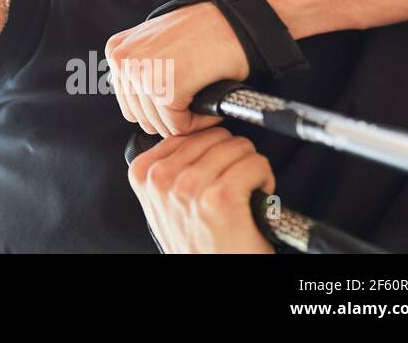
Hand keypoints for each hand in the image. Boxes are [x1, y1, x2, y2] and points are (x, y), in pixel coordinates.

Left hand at [106, 1, 248, 137]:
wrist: (235, 21)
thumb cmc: (203, 31)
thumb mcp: (156, 42)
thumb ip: (138, 66)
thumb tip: (136, 102)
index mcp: (117, 50)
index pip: (128, 104)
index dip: (157, 108)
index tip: (179, 95)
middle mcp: (123, 61)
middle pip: (141, 117)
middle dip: (171, 115)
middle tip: (194, 98)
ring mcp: (142, 75)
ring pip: (160, 125)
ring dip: (187, 119)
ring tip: (203, 95)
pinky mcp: (165, 90)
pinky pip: (180, 127)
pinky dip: (200, 122)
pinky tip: (210, 99)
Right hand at [128, 127, 275, 252]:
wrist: (214, 276)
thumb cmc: (197, 246)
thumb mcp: (165, 202)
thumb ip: (169, 165)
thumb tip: (195, 133)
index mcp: (143, 173)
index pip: (187, 132)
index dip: (208, 152)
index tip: (212, 174)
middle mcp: (163, 178)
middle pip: (215, 136)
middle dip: (231, 158)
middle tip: (231, 186)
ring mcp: (190, 186)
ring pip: (238, 147)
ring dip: (249, 169)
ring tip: (242, 194)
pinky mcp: (222, 198)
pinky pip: (255, 164)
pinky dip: (264, 180)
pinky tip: (255, 199)